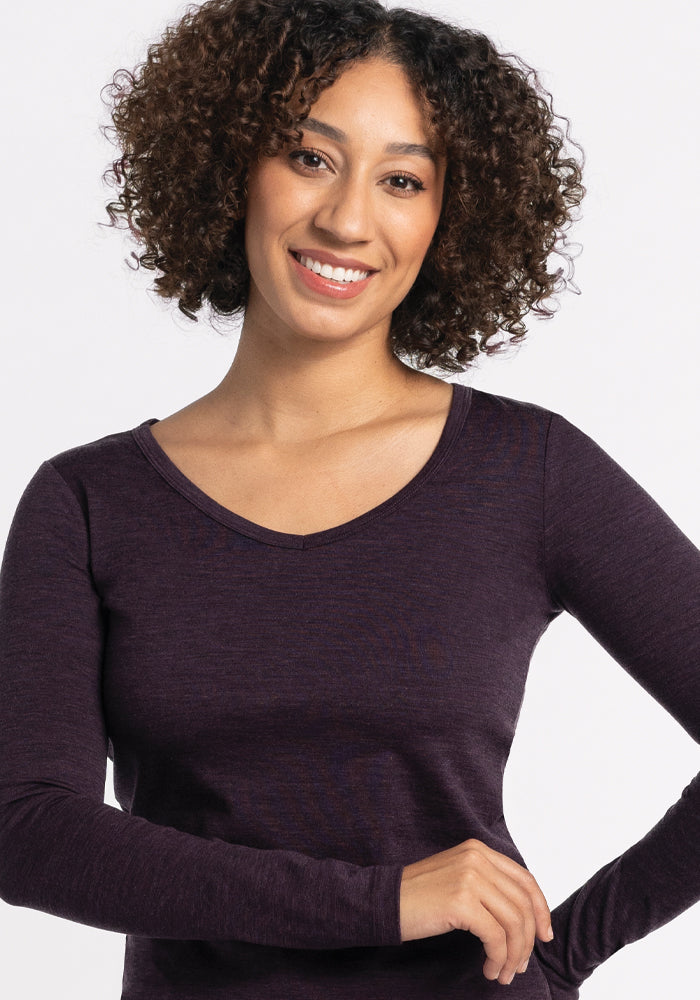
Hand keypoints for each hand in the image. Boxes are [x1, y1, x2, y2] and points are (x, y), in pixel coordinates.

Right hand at [399, 838, 552, 985]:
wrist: (384, 901)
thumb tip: (523, 916)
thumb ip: (487, 884)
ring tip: (503, 973)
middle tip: (520, 965)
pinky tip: (489, 969)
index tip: (544, 936)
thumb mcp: (457, 878)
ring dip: (514, 955)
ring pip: (514, 922)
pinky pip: (495, 937)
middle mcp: (477, 858)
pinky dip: (498, 958)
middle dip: (528, 940)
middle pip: (523, 904)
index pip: (524, 879)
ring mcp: (469, 877)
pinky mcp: (461, 901)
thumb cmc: (418, 896)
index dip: (541, 910)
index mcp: (478, 850)